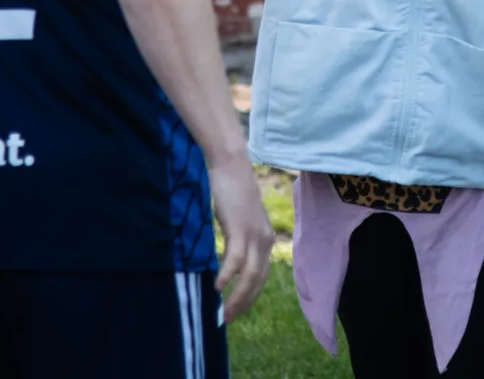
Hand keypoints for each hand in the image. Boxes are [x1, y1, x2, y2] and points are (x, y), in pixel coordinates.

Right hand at [208, 161, 275, 320]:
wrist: (231, 165)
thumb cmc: (231, 192)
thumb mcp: (239, 220)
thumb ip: (239, 239)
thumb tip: (229, 260)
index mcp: (265, 238)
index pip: (262, 275)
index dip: (250, 295)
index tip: (237, 310)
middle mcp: (265, 239)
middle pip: (258, 280)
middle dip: (244, 302)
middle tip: (228, 318)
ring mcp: (254, 235)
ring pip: (249, 275)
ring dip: (237, 296)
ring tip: (223, 311)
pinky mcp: (240, 229)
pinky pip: (235, 260)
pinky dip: (227, 276)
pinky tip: (217, 287)